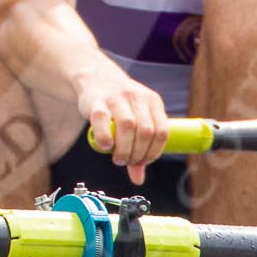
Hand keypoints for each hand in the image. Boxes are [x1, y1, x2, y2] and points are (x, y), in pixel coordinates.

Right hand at [76, 67, 169, 185]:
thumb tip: (138, 179)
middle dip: (138, 154)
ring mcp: (116, 97)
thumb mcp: (135, 119)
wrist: (94, 77)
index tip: (142, 162)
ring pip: (128, 126)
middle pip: (146, 132)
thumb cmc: (118, 104)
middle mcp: (137, 97)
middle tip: (127, 161)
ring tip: (118, 158)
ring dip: (124, 149)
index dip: (154, 152)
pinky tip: (105, 146)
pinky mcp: (96, 100)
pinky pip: (102, 120)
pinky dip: (105, 137)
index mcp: (152, 101)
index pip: (162, 132)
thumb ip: (138, 148)